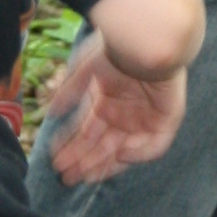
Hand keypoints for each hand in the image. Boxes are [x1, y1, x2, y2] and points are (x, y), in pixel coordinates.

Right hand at [38, 30, 187, 181]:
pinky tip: (121, 153)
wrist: (146, 40)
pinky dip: (139, 153)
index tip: (56, 161)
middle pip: (101, 146)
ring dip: (103, 164)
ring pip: (123, 150)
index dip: (73, 148)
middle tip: (64, 176)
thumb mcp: (84, 70)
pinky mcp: (166, 120)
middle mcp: (123, 114)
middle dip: (83, 161)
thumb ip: (69, 92)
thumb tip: (50, 113)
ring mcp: (144, 119)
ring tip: (84, 176)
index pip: (87, 133)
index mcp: (105, 102)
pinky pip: (154, 146)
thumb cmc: (115, 51)